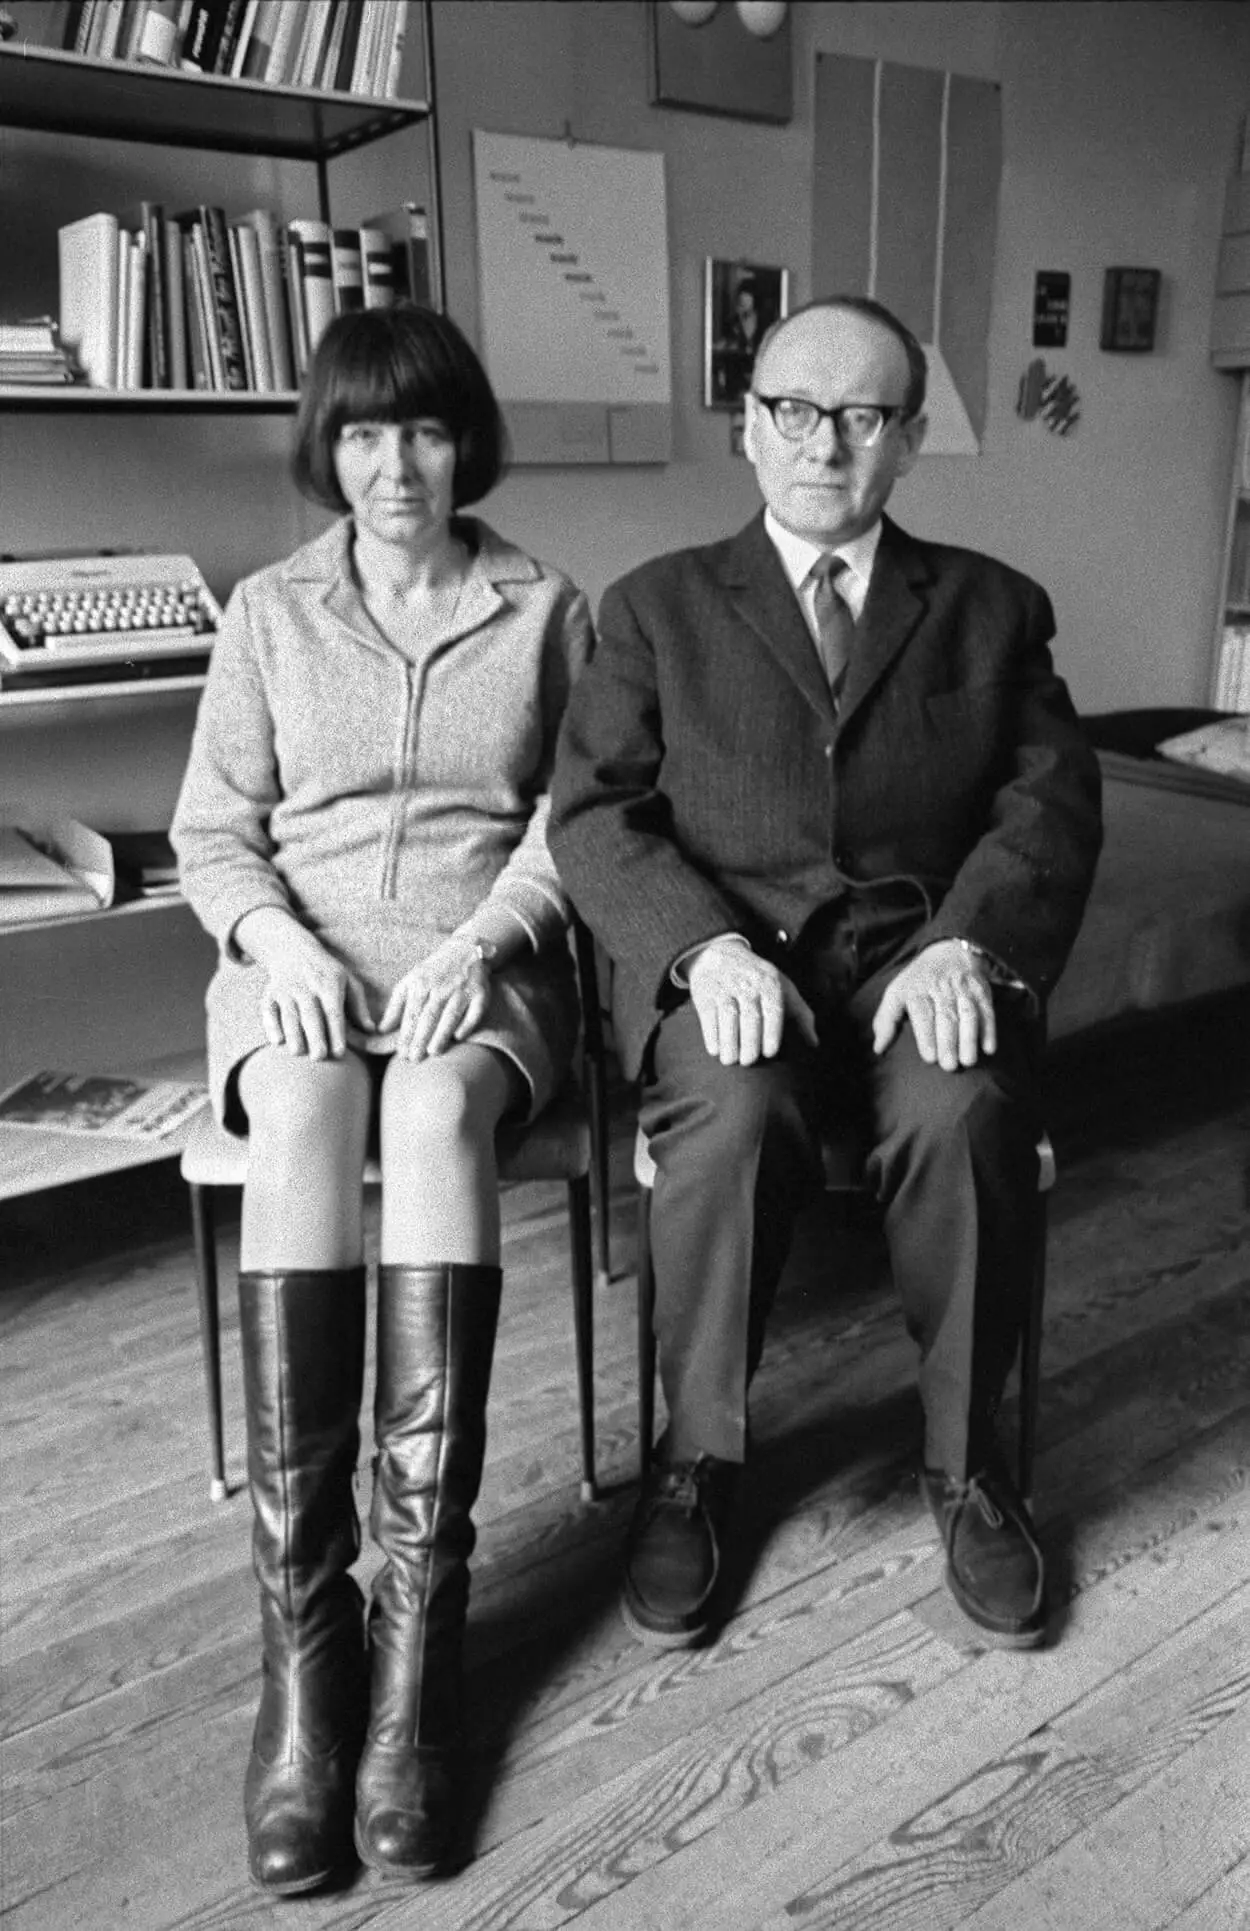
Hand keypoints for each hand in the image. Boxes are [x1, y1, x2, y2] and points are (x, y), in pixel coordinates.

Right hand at [243, 914, 373, 1060]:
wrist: (294, 951)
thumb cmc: (327, 973)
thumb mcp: (348, 982)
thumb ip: (360, 1007)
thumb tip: (372, 1031)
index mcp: (329, 986)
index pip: (333, 1012)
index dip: (336, 1032)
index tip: (339, 1053)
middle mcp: (306, 988)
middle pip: (311, 1015)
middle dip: (314, 1036)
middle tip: (319, 1058)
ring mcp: (286, 990)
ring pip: (289, 1014)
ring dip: (292, 1033)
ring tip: (298, 1052)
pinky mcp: (270, 994)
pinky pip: (269, 1010)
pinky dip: (271, 1025)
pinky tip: (277, 1041)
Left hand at [378, 939, 492, 1060]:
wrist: (465, 950)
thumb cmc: (433, 971)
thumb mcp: (410, 981)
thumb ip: (396, 1006)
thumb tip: (381, 1030)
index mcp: (422, 983)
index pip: (412, 1013)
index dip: (406, 1033)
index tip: (400, 1052)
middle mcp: (442, 986)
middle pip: (429, 1016)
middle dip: (421, 1038)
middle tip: (414, 1059)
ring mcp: (462, 989)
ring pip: (451, 1014)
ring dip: (442, 1034)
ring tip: (433, 1052)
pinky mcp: (480, 993)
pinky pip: (475, 1011)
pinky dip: (467, 1024)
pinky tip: (459, 1037)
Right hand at [687, 939, 817, 1065]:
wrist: (720, 953)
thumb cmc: (758, 979)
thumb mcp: (783, 987)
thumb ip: (802, 1015)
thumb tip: (814, 1043)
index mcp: (770, 984)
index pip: (773, 1009)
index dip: (772, 1032)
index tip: (770, 1053)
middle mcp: (748, 984)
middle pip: (749, 1016)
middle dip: (749, 1042)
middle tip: (749, 1062)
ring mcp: (725, 988)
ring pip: (727, 1017)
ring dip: (729, 1042)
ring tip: (730, 1061)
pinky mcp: (705, 993)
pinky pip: (708, 1015)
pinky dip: (711, 1034)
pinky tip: (715, 1050)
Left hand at [871, 940, 995, 1070]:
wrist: (949, 952)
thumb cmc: (918, 982)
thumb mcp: (896, 993)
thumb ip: (886, 1020)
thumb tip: (878, 1048)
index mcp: (917, 989)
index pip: (923, 1013)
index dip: (927, 1036)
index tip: (929, 1057)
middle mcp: (942, 988)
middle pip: (946, 1016)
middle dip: (948, 1042)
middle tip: (949, 1065)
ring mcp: (964, 989)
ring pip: (968, 1014)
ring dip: (969, 1038)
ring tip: (968, 1061)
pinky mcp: (982, 992)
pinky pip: (988, 1011)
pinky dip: (989, 1030)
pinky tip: (989, 1048)